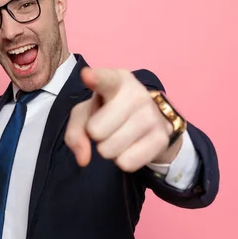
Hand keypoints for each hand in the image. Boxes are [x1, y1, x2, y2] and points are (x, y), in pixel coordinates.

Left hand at [65, 67, 181, 171]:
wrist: (151, 120)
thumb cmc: (110, 111)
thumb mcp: (86, 114)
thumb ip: (75, 132)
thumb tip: (83, 159)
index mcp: (116, 80)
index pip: (105, 79)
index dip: (95, 78)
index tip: (87, 75)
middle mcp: (137, 94)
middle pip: (96, 131)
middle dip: (96, 135)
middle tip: (108, 125)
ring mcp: (152, 115)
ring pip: (109, 150)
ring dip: (109, 149)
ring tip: (120, 135)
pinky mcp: (162, 138)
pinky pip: (126, 163)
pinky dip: (123, 160)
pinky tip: (132, 146)